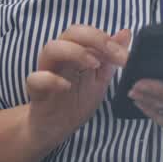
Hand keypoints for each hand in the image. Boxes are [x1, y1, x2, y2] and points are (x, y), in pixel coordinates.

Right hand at [25, 25, 129, 148]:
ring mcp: (46, 71)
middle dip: (93, 38)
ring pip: (51, 48)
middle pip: (70, 33)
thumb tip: (126, 33)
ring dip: (74, 52)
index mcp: (75, 52)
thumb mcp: (100, 80)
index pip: (88, 33)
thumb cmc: (76, 101)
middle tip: (112, 53)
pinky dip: (51, 79)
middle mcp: (60, 57)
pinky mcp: (36, 90)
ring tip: (93, 64)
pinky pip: (36, 78)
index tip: (124, 56)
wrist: (56, 128)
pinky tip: (66, 86)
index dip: (106, 39)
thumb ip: (110, 58)